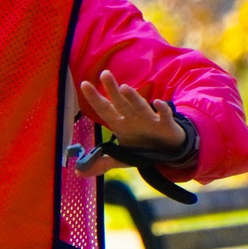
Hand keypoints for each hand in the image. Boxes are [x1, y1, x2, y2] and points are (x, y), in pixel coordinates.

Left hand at [75, 71, 191, 177]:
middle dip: (112, 89)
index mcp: (120, 123)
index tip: (84, 84)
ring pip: (140, 107)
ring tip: (124, 88)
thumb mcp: (121, 159)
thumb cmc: (142, 149)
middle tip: (104, 74)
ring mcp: (149, 119)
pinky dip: (162, 110)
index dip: (94, 98)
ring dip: (133, 98)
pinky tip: (157, 103)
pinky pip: (164, 116)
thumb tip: (78, 174)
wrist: (169, 151)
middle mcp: (133, 118)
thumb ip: (102, 163)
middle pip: (120, 102)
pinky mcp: (166, 125)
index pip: (104, 109)